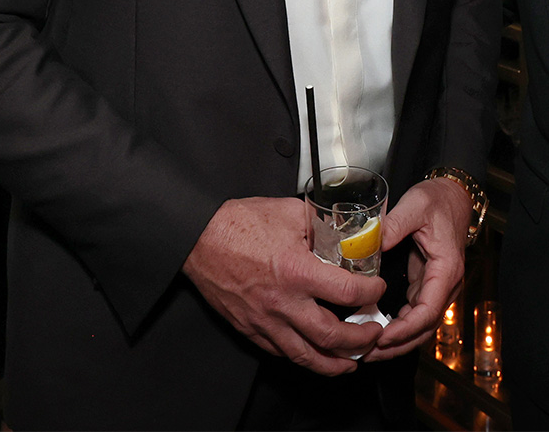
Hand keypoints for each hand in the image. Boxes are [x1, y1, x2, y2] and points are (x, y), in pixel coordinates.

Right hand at [183, 196, 386, 374]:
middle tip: (374, 332)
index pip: (347, 293)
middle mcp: (284, 302)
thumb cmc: (238, 222)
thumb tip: (339, 230)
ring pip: (307, 356)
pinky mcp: (250, 328)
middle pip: (332, 337)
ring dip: (336, 363)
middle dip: (361, 340)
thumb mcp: (287, 212)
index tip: (376, 289)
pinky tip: (314, 354)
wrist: (198, 237)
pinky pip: (281, 352)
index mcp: (297, 270)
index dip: (370, 293)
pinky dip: (303, 357)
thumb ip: (317, 224)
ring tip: (352, 361)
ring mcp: (266, 321)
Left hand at [363, 178, 470, 360]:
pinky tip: (378, 327)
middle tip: (369, 351)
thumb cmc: (437, 200)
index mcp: (446, 269)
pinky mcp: (426, 282)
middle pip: (425, 327)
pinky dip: (399, 324)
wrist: (452, 195)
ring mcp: (436, 286)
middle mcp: (445, 284)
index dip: (406, 328)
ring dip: (398, 338)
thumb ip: (393, 224)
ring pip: (420, 324)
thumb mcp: (415, 206)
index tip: (382, 336)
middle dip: (398, 344)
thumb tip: (369, 241)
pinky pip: (414, 311)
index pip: (428, 311)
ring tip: (369, 347)